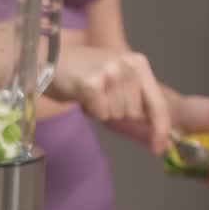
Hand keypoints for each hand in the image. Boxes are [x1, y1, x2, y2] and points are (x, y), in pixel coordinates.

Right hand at [45, 45, 170, 154]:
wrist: (48, 61)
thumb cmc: (82, 73)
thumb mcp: (115, 79)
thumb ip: (135, 96)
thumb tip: (152, 125)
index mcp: (138, 63)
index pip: (157, 102)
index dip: (160, 127)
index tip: (159, 148)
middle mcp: (128, 65)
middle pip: (134, 113)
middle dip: (117, 112)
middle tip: (100, 98)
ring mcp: (111, 72)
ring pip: (117, 114)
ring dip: (102, 111)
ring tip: (90, 95)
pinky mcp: (93, 83)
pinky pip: (100, 113)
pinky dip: (91, 111)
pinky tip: (82, 97)